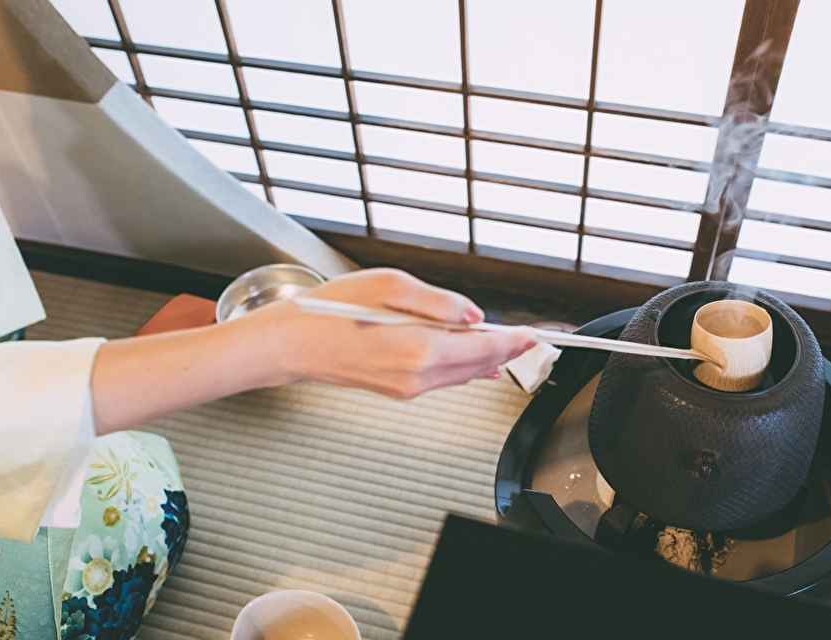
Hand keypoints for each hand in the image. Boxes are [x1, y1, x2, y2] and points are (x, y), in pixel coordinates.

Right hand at [249, 269, 536, 398]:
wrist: (294, 344)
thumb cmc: (332, 310)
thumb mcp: (389, 285)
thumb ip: (439, 302)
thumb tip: (473, 314)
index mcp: (419, 349)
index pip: (484, 349)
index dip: (515, 341)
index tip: (536, 333)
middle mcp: (417, 376)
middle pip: (480, 366)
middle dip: (508, 351)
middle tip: (532, 338)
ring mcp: (408, 388)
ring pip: (463, 375)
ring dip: (488, 359)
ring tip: (510, 343)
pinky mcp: (399, 391)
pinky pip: (444, 379)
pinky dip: (464, 366)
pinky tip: (474, 357)